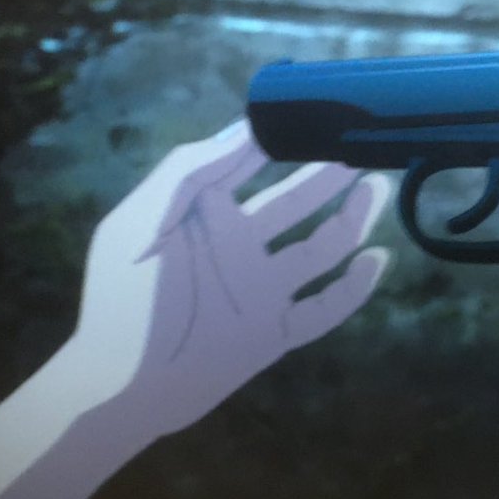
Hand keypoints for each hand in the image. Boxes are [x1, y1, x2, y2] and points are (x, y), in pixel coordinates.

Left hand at [74, 119, 390, 434]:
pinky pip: (325, 308)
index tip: (318, 112)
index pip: (251, 164)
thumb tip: (243, 128)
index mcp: (206, 215)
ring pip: (320, 249)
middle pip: (298, 202)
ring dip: (351, 219)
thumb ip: (187, 173)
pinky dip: (353, 288)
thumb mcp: (140, 224)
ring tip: (378, 188)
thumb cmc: (123, 301)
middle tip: (366, 147)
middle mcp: (241, 246)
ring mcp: (263, 290)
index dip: (283, 139)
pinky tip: (376, 259)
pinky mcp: (277, 332)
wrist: (120, 386)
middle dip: (329, 175)